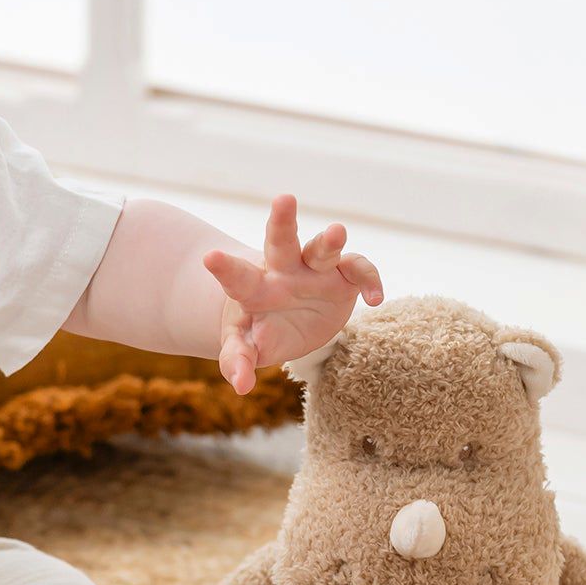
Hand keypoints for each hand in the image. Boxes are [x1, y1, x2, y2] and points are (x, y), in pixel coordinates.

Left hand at [202, 194, 383, 394]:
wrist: (286, 321)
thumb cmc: (258, 330)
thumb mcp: (244, 345)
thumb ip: (237, 360)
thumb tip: (240, 385)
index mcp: (253, 287)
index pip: (237, 277)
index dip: (225, 269)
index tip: (211, 258)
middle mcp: (284, 271)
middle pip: (280, 242)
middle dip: (282, 221)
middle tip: (283, 199)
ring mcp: (315, 270)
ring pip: (321, 248)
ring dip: (328, 241)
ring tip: (336, 231)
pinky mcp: (344, 277)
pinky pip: (359, 271)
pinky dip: (369, 280)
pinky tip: (375, 298)